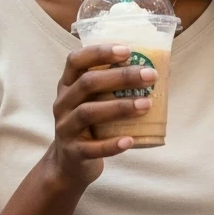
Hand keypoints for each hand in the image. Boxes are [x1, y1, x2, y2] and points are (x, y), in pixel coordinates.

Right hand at [45, 45, 155, 188]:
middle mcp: (63, 103)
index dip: (99, 53)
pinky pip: (92, 148)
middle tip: (150, 75)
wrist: (69, 163)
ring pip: (88, 113)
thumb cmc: (90, 123)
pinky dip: (112, 144)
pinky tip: (130, 140)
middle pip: (87, 83)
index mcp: (67, 85)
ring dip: (119, 107)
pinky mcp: (73, 152)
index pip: (76, 61)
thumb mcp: (92, 101)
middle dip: (120, 77)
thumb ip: (110, 86)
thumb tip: (151, 71)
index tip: (127, 51)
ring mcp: (65, 128)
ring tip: (146, 104)